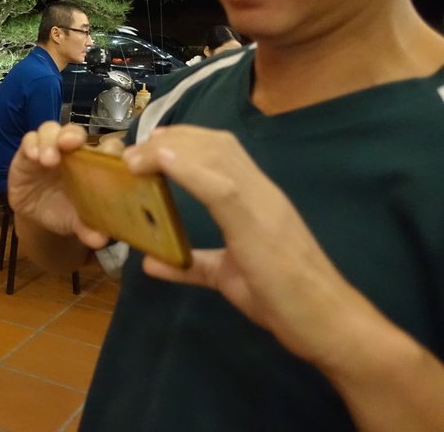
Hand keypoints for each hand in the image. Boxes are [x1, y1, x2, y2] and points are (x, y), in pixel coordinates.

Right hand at [7, 121, 109, 250]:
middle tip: (72, 143)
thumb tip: (100, 240)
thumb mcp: (77, 221)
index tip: (108, 155)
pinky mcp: (27, 152)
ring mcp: (49, 148)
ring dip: (50, 140)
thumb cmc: (65, 211)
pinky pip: (29, 140)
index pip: (105, 147)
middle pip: (75, 132)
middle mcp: (71, 151)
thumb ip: (88, 228)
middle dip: (73, 134)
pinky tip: (33, 157)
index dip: (109, 148)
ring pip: (50, 130)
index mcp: (92, 164)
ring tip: (48, 159)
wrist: (37, 216)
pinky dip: (31, 145)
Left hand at [124, 125, 369, 364]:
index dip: (186, 140)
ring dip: (172, 149)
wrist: (328, 323)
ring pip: (216, 156)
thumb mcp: (228, 277)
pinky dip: (187, 168)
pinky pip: (220, 186)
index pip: (223, 151)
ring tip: (137, 157)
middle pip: (215, 145)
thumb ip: (193, 266)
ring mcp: (263, 204)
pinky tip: (161, 161)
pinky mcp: (258, 224)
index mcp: (258, 199)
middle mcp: (262, 192)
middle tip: (135, 149)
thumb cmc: (284, 300)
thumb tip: (152, 263)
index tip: (152, 143)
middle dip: (172, 139)